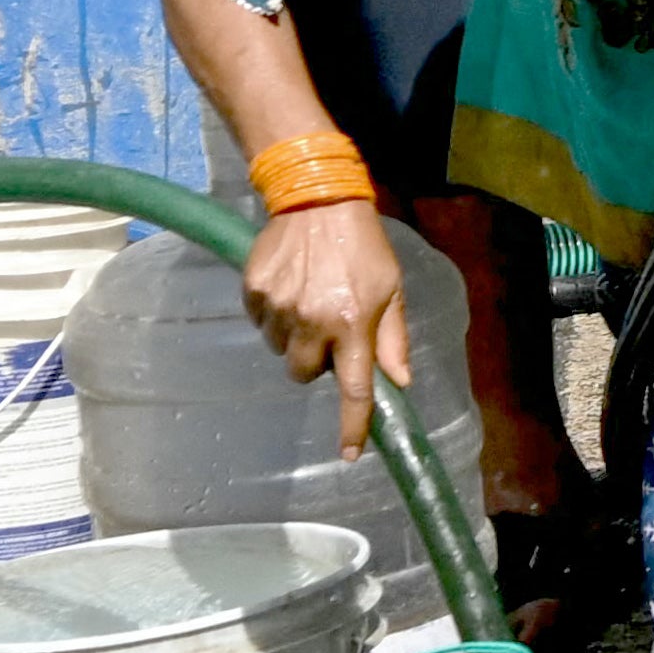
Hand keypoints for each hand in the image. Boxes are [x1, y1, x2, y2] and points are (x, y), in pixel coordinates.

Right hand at [240, 198, 410, 458]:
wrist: (317, 198)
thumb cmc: (363, 246)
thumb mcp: (391, 288)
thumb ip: (393, 339)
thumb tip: (400, 382)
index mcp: (352, 323)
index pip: (354, 388)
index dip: (352, 425)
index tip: (349, 454)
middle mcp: (312, 322)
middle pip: (304, 374)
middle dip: (315, 363)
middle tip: (329, 330)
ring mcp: (278, 308)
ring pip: (280, 350)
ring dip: (294, 337)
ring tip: (310, 299)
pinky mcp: (253, 292)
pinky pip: (261, 323)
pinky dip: (274, 315)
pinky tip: (290, 286)